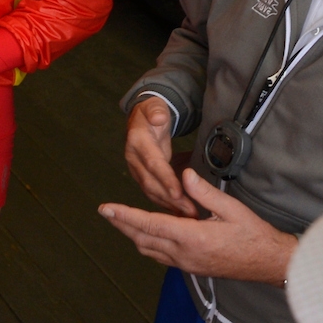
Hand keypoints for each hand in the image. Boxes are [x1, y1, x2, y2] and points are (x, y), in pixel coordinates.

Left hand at [99, 170, 296, 282]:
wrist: (269, 264)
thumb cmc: (254, 235)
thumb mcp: (232, 209)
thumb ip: (205, 193)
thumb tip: (184, 175)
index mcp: (192, 238)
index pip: (149, 224)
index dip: (125, 215)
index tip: (106, 208)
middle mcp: (184, 254)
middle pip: (142, 238)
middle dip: (122, 224)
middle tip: (106, 212)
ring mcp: (186, 264)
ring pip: (149, 250)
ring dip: (133, 234)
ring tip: (121, 220)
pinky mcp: (190, 267)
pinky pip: (160, 256)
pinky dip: (148, 242)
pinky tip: (147, 232)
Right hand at [124, 95, 194, 214]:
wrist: (140, 118)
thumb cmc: (152, 112)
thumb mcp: (154, 106)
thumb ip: (156, 110)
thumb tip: (159, 118)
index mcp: (137, 141)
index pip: (153, 163)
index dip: (165, 178)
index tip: (179, 192)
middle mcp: (133, 158)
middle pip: (150, 182)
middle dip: (170, 198)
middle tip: (189, 210)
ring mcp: (135, 169)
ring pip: (150, 191)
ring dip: (168, 205)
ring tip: (188, 215)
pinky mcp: (141, 176)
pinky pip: (152, 192)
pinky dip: (165, 204)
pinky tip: (179, 213)